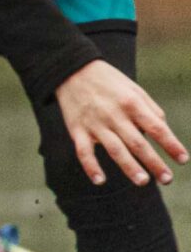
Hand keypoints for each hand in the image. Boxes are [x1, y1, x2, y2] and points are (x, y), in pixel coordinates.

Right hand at [55, 59, 186, 186]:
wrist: (71, 70)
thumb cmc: (109, 81)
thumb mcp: (134, 89)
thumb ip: (150, 110)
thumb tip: (163, 131)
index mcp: (131, 104)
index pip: (156, 128)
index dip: (171, 145)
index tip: (182, 160)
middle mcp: (114, 115)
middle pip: (138, 143)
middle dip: (154, 162)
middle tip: (167, 179)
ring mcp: (94, 124)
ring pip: (114, 150)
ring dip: (129, 167)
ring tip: (143, 182)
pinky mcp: (77, 130)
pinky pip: (84, 152)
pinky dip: (91, 167)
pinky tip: (100, 180)